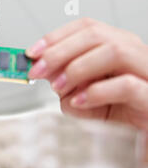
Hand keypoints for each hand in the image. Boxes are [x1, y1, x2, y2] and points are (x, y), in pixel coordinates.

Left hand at [26, 18, 147, 130]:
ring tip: (58, 88)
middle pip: (96, 35)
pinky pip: (127, 85)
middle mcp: (134, 54)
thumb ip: (67, 85)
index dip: (55, 38)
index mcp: (118, 49)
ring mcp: (146, 73)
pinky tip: (79, 101)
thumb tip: (43, 72)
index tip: (31, 53)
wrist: (144, 138)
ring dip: (77, 68)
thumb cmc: (120, 114)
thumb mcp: (86, 98)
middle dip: (59, 52)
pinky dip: (97, 92)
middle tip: (37, 71)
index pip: (87, 28)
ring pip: (115, 51)